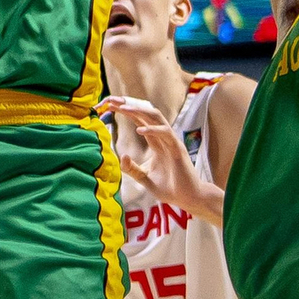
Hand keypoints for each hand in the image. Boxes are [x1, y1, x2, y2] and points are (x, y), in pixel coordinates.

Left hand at [99, 98, 213, 216]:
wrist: (187, 198)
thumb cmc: (169, 188)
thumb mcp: (144, 178)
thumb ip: (132, 168)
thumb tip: (122, 156)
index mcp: (156, 142)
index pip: (140, 121)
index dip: (127, 112)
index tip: (110, 106)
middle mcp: (164, 138)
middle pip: (146, 114)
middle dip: (129, 105)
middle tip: (112, 100)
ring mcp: (171, 141)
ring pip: (156, 118)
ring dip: (139, 111)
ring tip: (123, 108)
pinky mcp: (178, 149)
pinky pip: (166, 133)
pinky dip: (153, 130)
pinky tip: (139, 131)